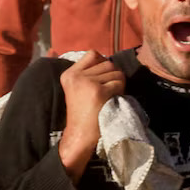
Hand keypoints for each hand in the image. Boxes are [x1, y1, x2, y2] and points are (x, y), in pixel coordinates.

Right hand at [57, 50, 124, 176]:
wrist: (80, 135)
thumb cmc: (82, 114)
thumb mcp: (76, 89)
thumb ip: (86, 72)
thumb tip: (103, 57)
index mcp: (69, 74)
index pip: (92, 54)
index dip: (103, 63)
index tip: (102, 78)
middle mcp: (76, 76)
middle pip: (107, 63)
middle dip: (112, 76)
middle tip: (108, 91)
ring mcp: (87, 83)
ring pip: (116, 72)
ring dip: (118, 84)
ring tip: (109, 97)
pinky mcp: (98, 91)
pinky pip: (119, 83)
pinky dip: (120, 92)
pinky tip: (112, 101)